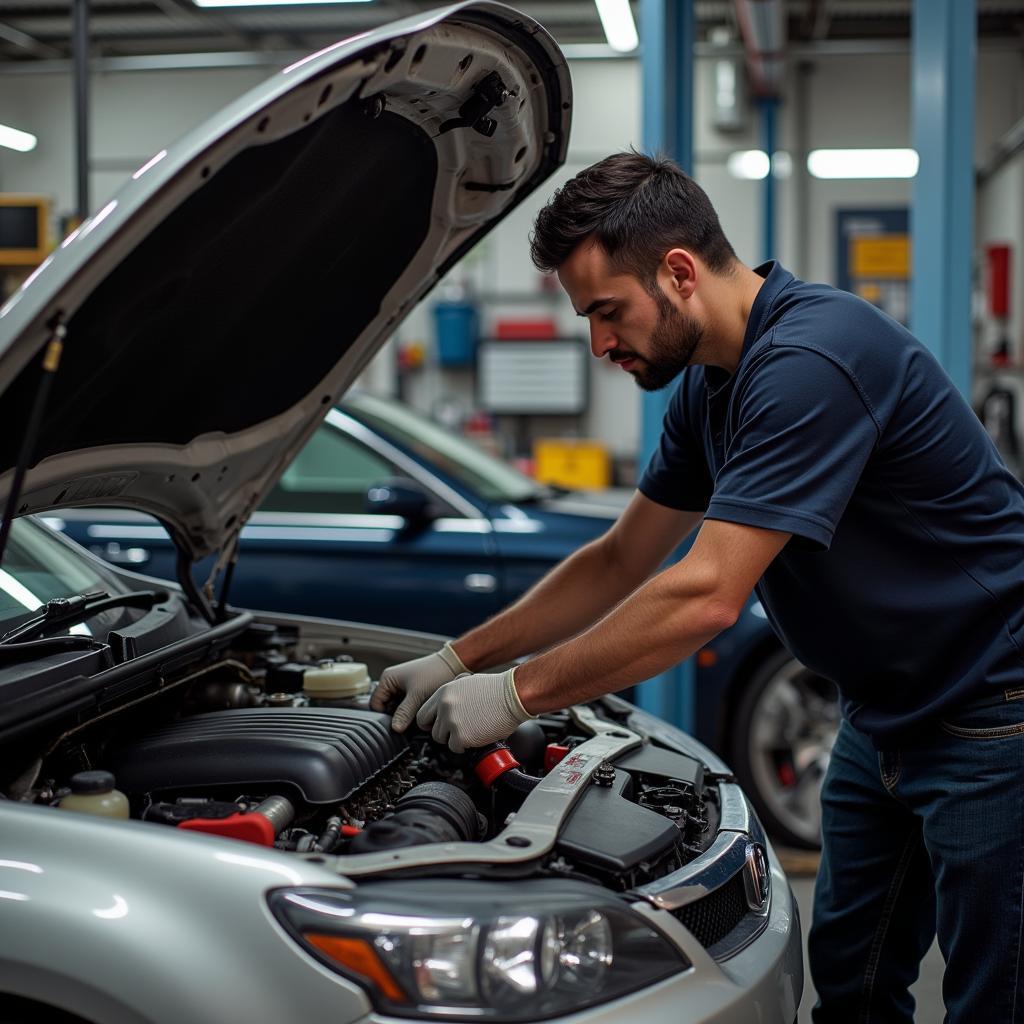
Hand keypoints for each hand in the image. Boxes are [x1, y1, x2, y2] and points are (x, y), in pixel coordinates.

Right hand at [370, 642, 467, 731]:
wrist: (454, 665)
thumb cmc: (434, 673)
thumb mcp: (417, 695)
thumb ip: (404, 713)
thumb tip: (395, 729)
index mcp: (388, 679)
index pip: (375, 704)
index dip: (384, 716)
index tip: (395, 725)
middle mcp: (392, 682)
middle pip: (386, 707)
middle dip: (395, 716)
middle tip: (407, 723)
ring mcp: (402, 686)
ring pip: (397, 707)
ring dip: (405, 714)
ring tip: (415, 717)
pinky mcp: (412, 690)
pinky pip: (406, 705)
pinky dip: (411, 710)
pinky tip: (420, 713)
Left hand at [416, 668, 535, 752]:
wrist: (513, 695)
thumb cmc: (497, 688)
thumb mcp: (468, 681)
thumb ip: (453, 692)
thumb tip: (447, 704)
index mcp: (444, 692)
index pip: (423, 714)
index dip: (431, 723)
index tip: (438, 727)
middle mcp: (445, 706)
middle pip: (432, 730)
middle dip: (443, 733)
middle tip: (456, 732)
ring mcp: (452, 721)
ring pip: (442, 740)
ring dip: (455, 739)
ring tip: (470, 732)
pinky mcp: (462, 736)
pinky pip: (455, 748)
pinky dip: (465, 746)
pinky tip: (475, 737)